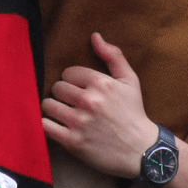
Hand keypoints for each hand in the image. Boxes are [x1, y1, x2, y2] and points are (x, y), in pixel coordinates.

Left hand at [41, 33, 158, 177]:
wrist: (141, 151)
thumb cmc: (134, 113)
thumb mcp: (130, 81)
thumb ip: (113, 56)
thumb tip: (94, 36)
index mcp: (102, 83)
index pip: (68, 72)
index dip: (72, 80)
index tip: (79, 89)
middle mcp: (89, 101)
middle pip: (57, 88)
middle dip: (62, 94)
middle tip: (71, 103)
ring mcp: (80, 122)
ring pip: (48, 105)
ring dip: (53, 108)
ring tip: (62, 113)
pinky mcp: (73, 142)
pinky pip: (46, 126)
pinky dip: (48, 125)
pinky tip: (56, 126)